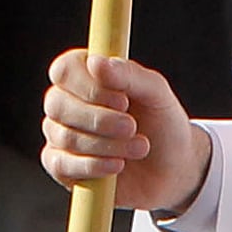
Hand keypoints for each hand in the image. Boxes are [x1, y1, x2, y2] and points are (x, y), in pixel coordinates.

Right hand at [41, 51, 209, 213]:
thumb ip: (129, 74)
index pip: (64, 70)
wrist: (174, 169)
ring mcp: (60, 134)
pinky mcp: (61, 166)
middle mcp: (67, 102)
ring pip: (64, 136)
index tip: (122, 100)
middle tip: (132, 127)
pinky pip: (60, 164)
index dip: (88, 86)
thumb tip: (96, 62)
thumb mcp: (156, 94)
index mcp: (85, 75)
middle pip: (57, 104)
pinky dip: (93, 166)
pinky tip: (118, 165)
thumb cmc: (162, 124)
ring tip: (139, 147)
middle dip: (100, 120)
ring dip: (107, 145)